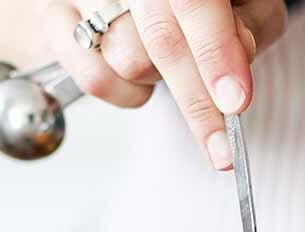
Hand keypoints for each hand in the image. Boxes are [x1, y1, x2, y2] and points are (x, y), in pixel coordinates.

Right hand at [43, 0, 286, 169]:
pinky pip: (93, 78)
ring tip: (173, 65)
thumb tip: (238, 59)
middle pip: (160, 43)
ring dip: (160, 82)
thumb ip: (249, 22)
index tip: (234, 103)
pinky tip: (144, 80)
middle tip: (221, 144)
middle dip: (198, 100)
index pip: (194, 2)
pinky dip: (126, 94)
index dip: (216, 54)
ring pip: (128, 63)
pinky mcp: (54, 13)